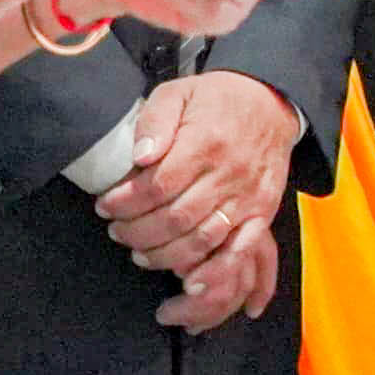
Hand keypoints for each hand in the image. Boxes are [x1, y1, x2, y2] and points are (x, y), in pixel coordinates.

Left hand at [98, 73, 297, 329]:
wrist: (270, 103)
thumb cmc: (216, 100)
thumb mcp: (178, 92)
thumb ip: (155, 120)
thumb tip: (140, 156)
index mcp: (205, 142)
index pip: (158, 185)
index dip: (125, 202)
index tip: (104, 206)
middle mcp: (229, 173)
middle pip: (176, 218)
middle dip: (138, 232)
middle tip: (116, 232)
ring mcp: (248, 198)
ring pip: (202, 240)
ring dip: (165, 255)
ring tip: (139, 253)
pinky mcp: (262, 213)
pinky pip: (240, 250)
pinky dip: (216, 272)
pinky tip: (190, 282)